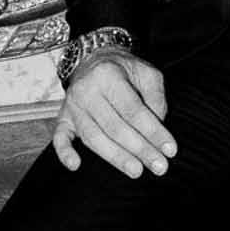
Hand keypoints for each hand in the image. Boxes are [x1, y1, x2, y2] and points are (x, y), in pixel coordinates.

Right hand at [52, 52, 175, 178]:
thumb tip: (158, 126)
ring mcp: (73, 105)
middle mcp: (87, 90)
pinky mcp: (64, 117)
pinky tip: (75, 166)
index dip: (153, 131)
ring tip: (137, 170)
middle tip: (159, 166)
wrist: (93, 59)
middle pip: (114, 126)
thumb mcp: (147, 73)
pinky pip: (59, 137)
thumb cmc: (124, 71)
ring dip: (115, 157)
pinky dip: (65, 152)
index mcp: (109, 75)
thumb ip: (156, 97)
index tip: (170, 149)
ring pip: (93, 137)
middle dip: (140, 149)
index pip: (133, 109)